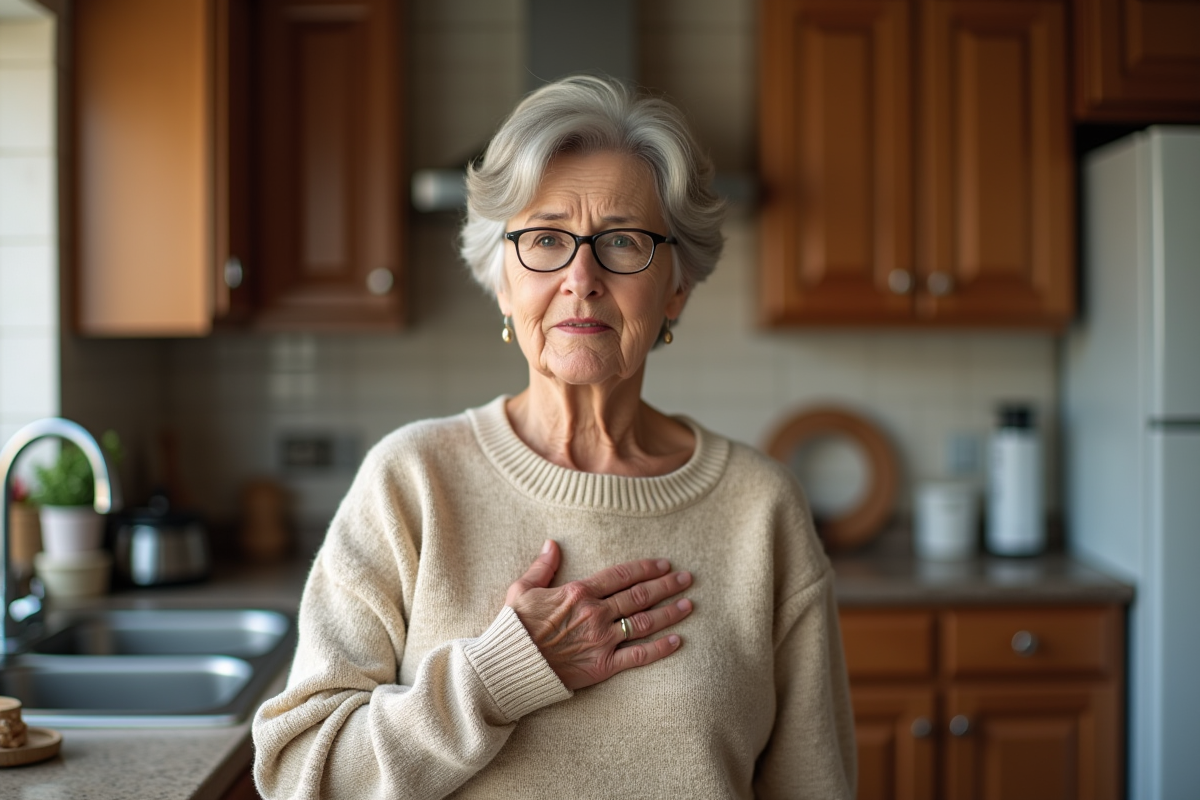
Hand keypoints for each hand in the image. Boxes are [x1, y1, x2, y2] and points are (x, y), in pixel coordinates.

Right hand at [505, 540, 693, 690]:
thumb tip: (551, 543)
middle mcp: (595, 613)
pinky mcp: (603, 665)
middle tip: (687, 579)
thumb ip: (542, 566)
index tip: (664, 564)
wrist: (509, 664)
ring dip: (669, 613)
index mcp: (579, 592)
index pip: (622, 575)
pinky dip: (660, 648)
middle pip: (640, 595)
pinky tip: (677, 641)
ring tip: (688, 604)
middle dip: (667, 585)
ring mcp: (601, 640)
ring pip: (644, 622)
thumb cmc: (515, 626)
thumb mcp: (522, 588)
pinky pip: (638, 656)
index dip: (646, 568)